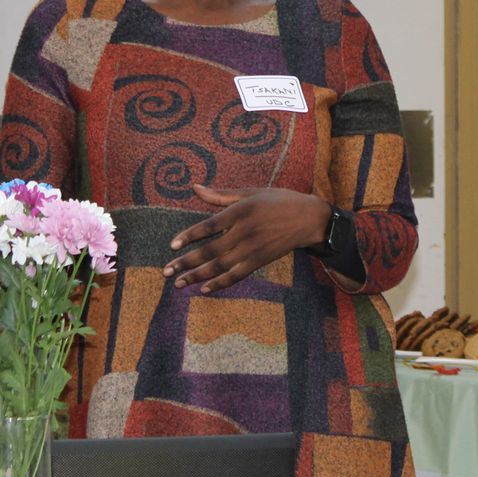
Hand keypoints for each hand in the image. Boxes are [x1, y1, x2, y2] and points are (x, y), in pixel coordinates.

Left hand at [165, 185, 330, 293]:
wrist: (309, 218)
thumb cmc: (278, 201)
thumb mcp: (250, 193)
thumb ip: (220, 195)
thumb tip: (194, 188)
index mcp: (241, 211)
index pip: (209, 226)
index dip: (190, 236)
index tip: (172, 245)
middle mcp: (245, 231)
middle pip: (211, 250)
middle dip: (186, 263)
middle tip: (167, 272)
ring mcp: (253, 248)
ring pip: (221, 266)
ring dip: (198, 276)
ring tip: (179, 284)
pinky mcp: (261, 260)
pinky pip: (237, 275)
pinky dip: (220, 283)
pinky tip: (204, 289)